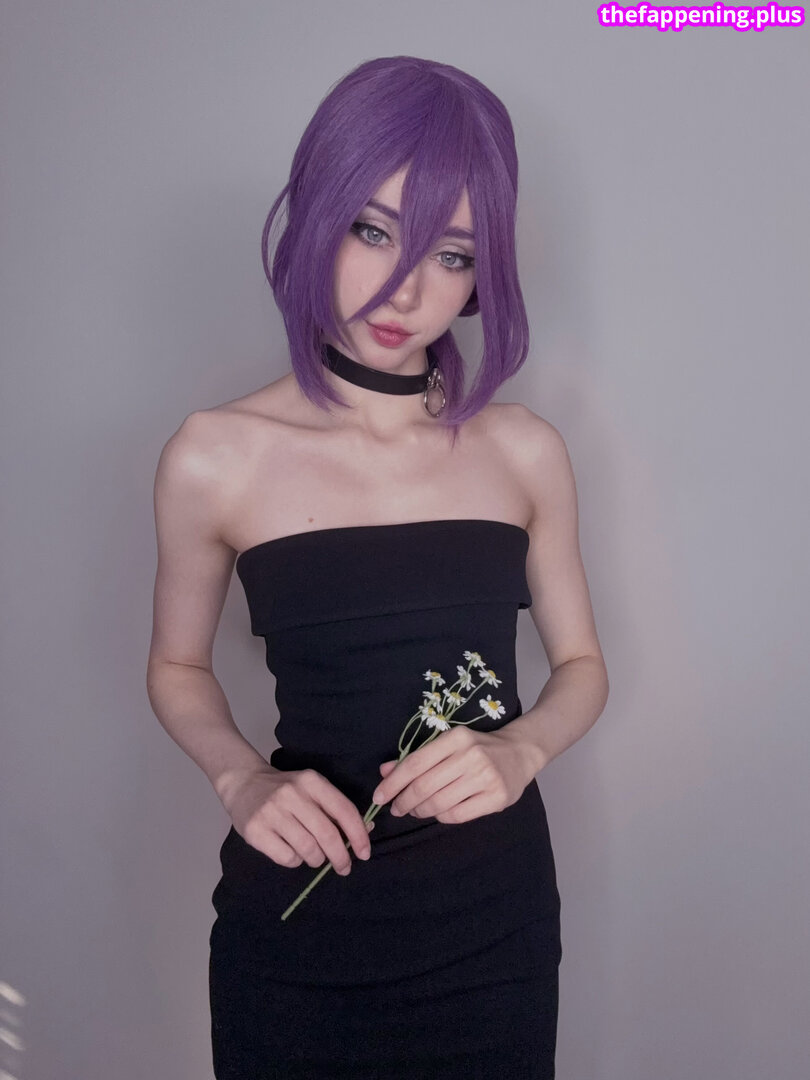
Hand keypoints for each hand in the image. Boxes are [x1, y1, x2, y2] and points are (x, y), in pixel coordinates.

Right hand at [227, 765, 373, 874]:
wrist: (244, 784)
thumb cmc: (286, 790)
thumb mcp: (311, 789)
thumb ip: (335, 808)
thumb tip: (366, 831)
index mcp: (311, 781)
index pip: (343, 810)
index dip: (358, 835)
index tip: (364, 853)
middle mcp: (292, 794)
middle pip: (327, 834)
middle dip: (340, 857)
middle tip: (344, 867)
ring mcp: (272, 812)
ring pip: (308, 849)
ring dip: (317, 860)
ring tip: (315, 857)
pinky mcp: (255, 831)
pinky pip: (287, 857)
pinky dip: (296, 862)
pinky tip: (294, 853)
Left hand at [373, 726, 535, 824]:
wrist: (520, 752)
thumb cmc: (478, 748)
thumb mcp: (449, 744)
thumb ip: (417, 757)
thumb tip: (384, 771)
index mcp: (456, 738)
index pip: (415, 763)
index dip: (393, 783)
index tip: (379, 796)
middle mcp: (471, 755)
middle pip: (424, 786)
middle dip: (403, 801)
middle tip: (396, 809)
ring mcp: (486, 777)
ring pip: (439, 803)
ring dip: (420, 811)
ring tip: (415, 811)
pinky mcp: (497, 798)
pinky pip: (457, 815)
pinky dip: (440, 817)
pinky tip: (437, 813)